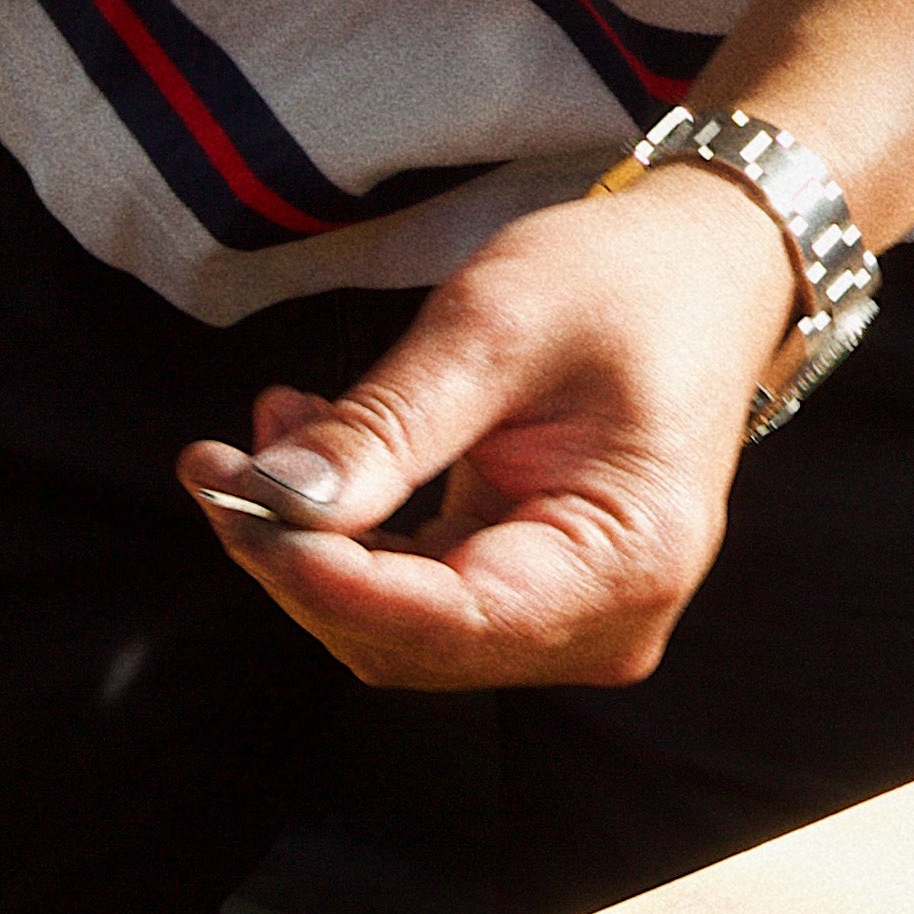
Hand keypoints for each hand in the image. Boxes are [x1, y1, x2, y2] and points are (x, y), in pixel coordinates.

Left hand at [175, 173, 801, 685]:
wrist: (697, 275)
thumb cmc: (622, 285)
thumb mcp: (496, 327)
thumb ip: (385, 427)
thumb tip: (271, 502)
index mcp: (627, 563)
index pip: (445, 620)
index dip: (319, 577)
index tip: (228, 502)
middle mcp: (603, 622)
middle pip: (403, 638)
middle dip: (295, 556)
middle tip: (215, 459)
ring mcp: (561, 620)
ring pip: (387, 626)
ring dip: (307, 542)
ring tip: (264, 431)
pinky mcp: (520, 596)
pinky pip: (403, 595)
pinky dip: (340, 534)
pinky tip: (304, 447)